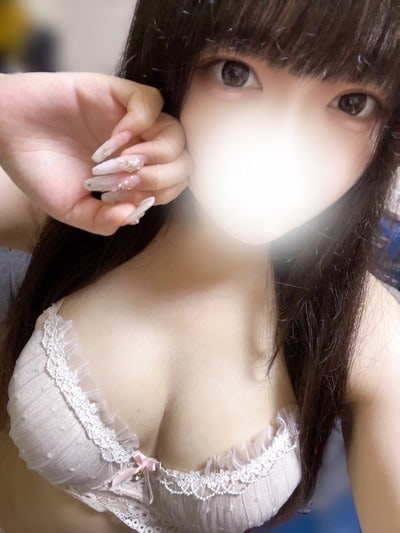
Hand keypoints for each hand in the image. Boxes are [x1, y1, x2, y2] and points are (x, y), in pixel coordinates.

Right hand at [0, 72, 190, 234]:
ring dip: (153, 155)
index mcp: (134, 174)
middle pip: (182, 161)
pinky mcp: (117, 93)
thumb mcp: (71, 209)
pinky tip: (114, 140)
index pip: (173, 185)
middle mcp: (139, 147)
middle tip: (124, 183)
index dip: (157, 196)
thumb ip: (103, 220)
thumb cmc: (38, 171)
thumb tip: (134, 216)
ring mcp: (131, 120)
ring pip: (174, 133)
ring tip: (120, 164)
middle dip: (159, 179)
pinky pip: (150, 102)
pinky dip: (139, 123)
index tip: (122, 199)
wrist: (6, 134)